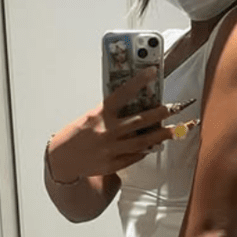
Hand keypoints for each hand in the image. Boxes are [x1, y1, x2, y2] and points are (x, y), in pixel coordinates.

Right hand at [48, 67, 184, 180]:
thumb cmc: (77, 134)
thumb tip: (135, 108)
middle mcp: (106, 131)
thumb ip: (111, 113)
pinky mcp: (112, 164)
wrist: (62, 159)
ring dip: (160, 135)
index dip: (139, 82)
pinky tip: (155, 146)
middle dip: (159, 114)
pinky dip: (145, 151)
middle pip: (139, 121)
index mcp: (100, 115)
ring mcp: (110, 149)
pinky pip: (134, 157)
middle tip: (174, 108)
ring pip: (141, 142)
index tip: (153, 72)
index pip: (122, 94)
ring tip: (174, 130)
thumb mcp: (91, 117)